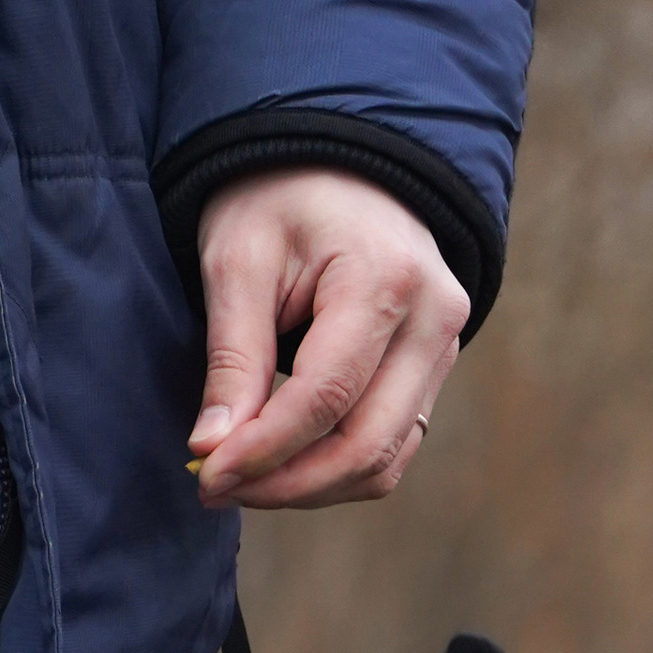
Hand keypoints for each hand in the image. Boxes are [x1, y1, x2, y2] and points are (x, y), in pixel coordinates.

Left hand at [189, 170, 467, 511]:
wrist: (339, 162)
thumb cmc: (280, 196)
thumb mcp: (239, 260)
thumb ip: (232, 357)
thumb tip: (212, 450)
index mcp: (385, 280)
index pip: (325, 398)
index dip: (264, 451)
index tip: (208, 475)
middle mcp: (433, 321)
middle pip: (364, 445)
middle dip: (286, 484)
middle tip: (218, 491)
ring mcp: (445, 349)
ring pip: (382, 461)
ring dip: (310, 488)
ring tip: (243, 481)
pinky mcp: (434, 370)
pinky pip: (391, 448)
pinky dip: (336, 470)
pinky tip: (283, 465)